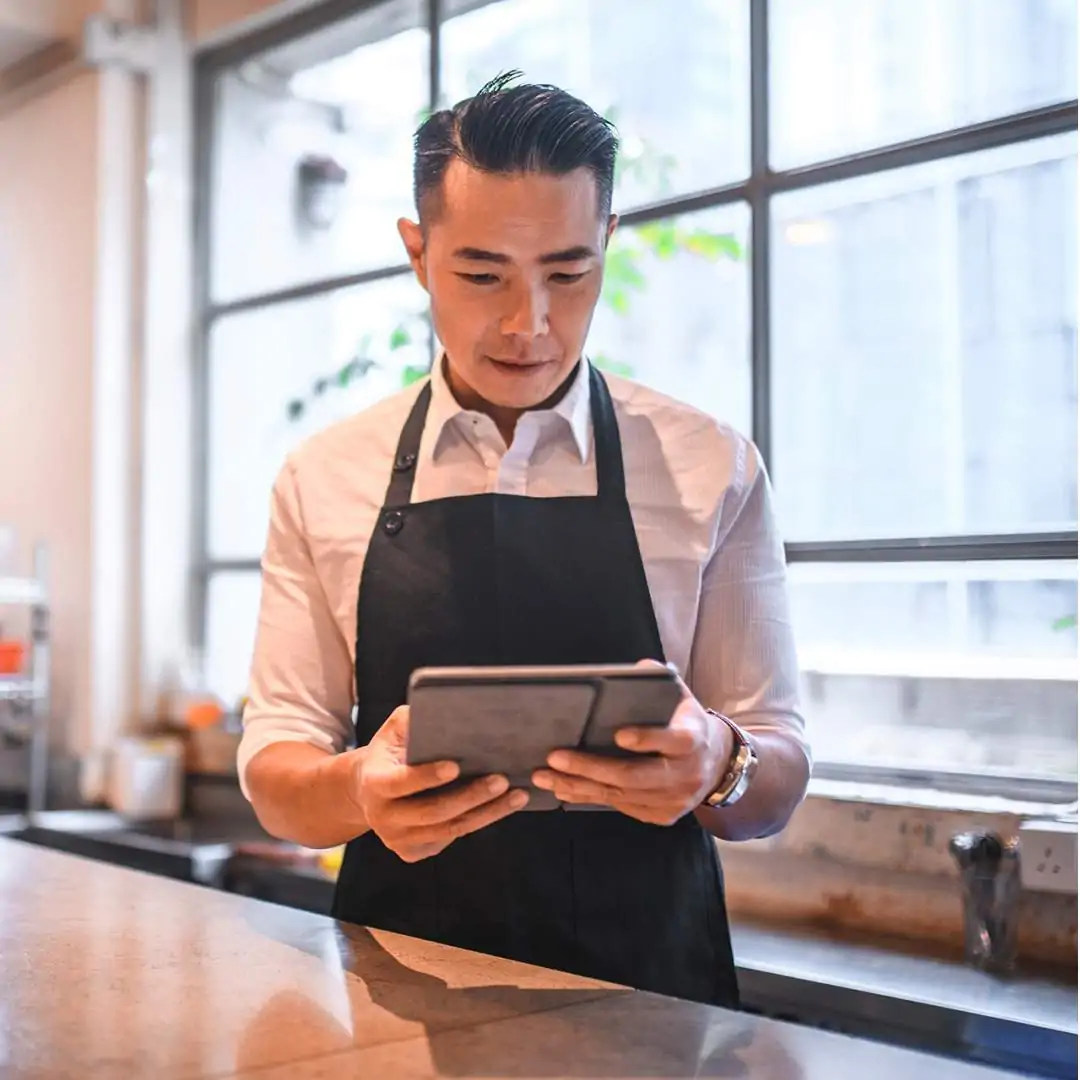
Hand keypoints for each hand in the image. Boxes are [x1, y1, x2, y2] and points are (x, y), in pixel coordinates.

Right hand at [353, 705, 528, 862]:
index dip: (428, 776)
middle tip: (501, 780)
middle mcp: (382, 816)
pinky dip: (479, 822)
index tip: (457, 765)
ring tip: (516, 795)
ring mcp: (397, 838)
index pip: (402, 782)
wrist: (367, 789)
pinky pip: (450, 838)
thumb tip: (448, 709)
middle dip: (470, 796)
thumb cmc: (389, 751)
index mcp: (374, 783)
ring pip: (448, 829)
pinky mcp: (412, 851)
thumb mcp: (393, 730)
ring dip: (486, 813)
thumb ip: (413, 720)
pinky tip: (502, 807)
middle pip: (432, 812)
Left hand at [531, 666, 733, 825]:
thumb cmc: (687, 723)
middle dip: (591, 768)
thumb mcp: (681, 698)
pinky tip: (565, 789)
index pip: (674, 740)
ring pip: (621, 796)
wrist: (715, 764)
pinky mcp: (662, 816)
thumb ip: (659, 681)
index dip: (647, 739)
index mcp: (693, 739)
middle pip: (635, 776)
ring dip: (579, 786)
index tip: (618, 735)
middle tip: (555, 757)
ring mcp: (674, 800)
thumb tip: (636, 667)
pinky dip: (590, 798)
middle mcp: (686, 774)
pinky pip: (622, 808)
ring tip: (545, 776)